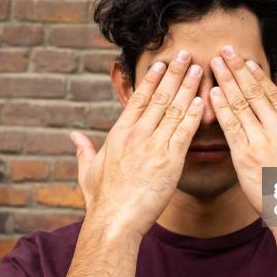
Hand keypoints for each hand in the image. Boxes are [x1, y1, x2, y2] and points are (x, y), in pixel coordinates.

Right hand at [70, 50, 203, 238]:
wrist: (114, 222)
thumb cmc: (102, 200)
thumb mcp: (87, 172)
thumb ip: (83, 150)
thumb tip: (73, 136)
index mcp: (118, 134)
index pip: (138, 99)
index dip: (151, 79)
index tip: (161, 63)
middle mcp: (136, 135)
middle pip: (159, 97)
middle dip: (173, 73)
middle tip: (185, 54)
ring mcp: (153, 146)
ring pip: (174, 109)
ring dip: (188, 87)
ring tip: (198, 69)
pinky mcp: (170, 161)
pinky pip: (185, 131)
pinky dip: (194, 113)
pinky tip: (203, 99)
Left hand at [208, 45, 276, 213]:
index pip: (273, 93)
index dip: (258, 75)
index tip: (247, 61)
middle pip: (254, 92)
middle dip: (238, 69)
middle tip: (225, 50)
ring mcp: (261, 140)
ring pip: (240, 104)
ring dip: (226, 81)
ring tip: (214, 63)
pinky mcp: (245, 155)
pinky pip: (230, 125)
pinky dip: (220, 107)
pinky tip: (212, 93)